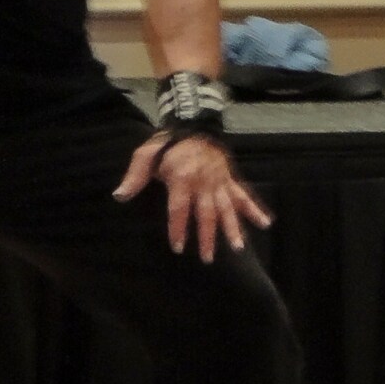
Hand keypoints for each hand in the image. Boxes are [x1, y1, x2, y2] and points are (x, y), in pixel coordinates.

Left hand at [114, 131, 271, 261]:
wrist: (192, 124)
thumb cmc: (166, 143)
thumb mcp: (146, 155)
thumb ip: (135, 177)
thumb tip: (119, 195)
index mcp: (183, 178)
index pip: (179, 209)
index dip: (178, 228)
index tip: (178, 247)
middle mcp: (204, 182)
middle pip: (206, 214)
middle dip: (207, 237)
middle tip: (208, 259)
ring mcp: (219, 181)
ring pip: (227, 208)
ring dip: (232, 228)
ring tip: (238, 248)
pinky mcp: (229, 178)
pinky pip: (243, 195)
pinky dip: (254, 209)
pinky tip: (265, 223)